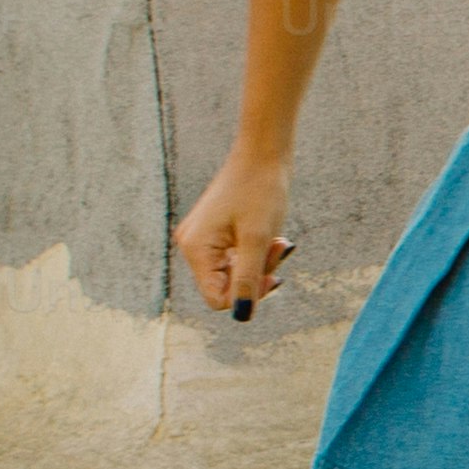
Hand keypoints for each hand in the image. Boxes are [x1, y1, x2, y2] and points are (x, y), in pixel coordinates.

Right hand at [175, 150, 292, 317]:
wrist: (263, 154)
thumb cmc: (261, 192)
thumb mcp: (258, 240)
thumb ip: (248, 280)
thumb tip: (241, 314)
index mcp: (196, 249)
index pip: (217, 298)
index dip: (247, 294)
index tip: (272, 275)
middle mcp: (191, 246)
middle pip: (225, 286)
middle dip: (256, 275)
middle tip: (277, 249)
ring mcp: (202, 239)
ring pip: (233, 272)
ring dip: (259, 263)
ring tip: (276, 240)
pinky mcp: (214, 233)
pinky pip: (235, 258)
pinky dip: (255, 253)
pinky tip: (270, 237)